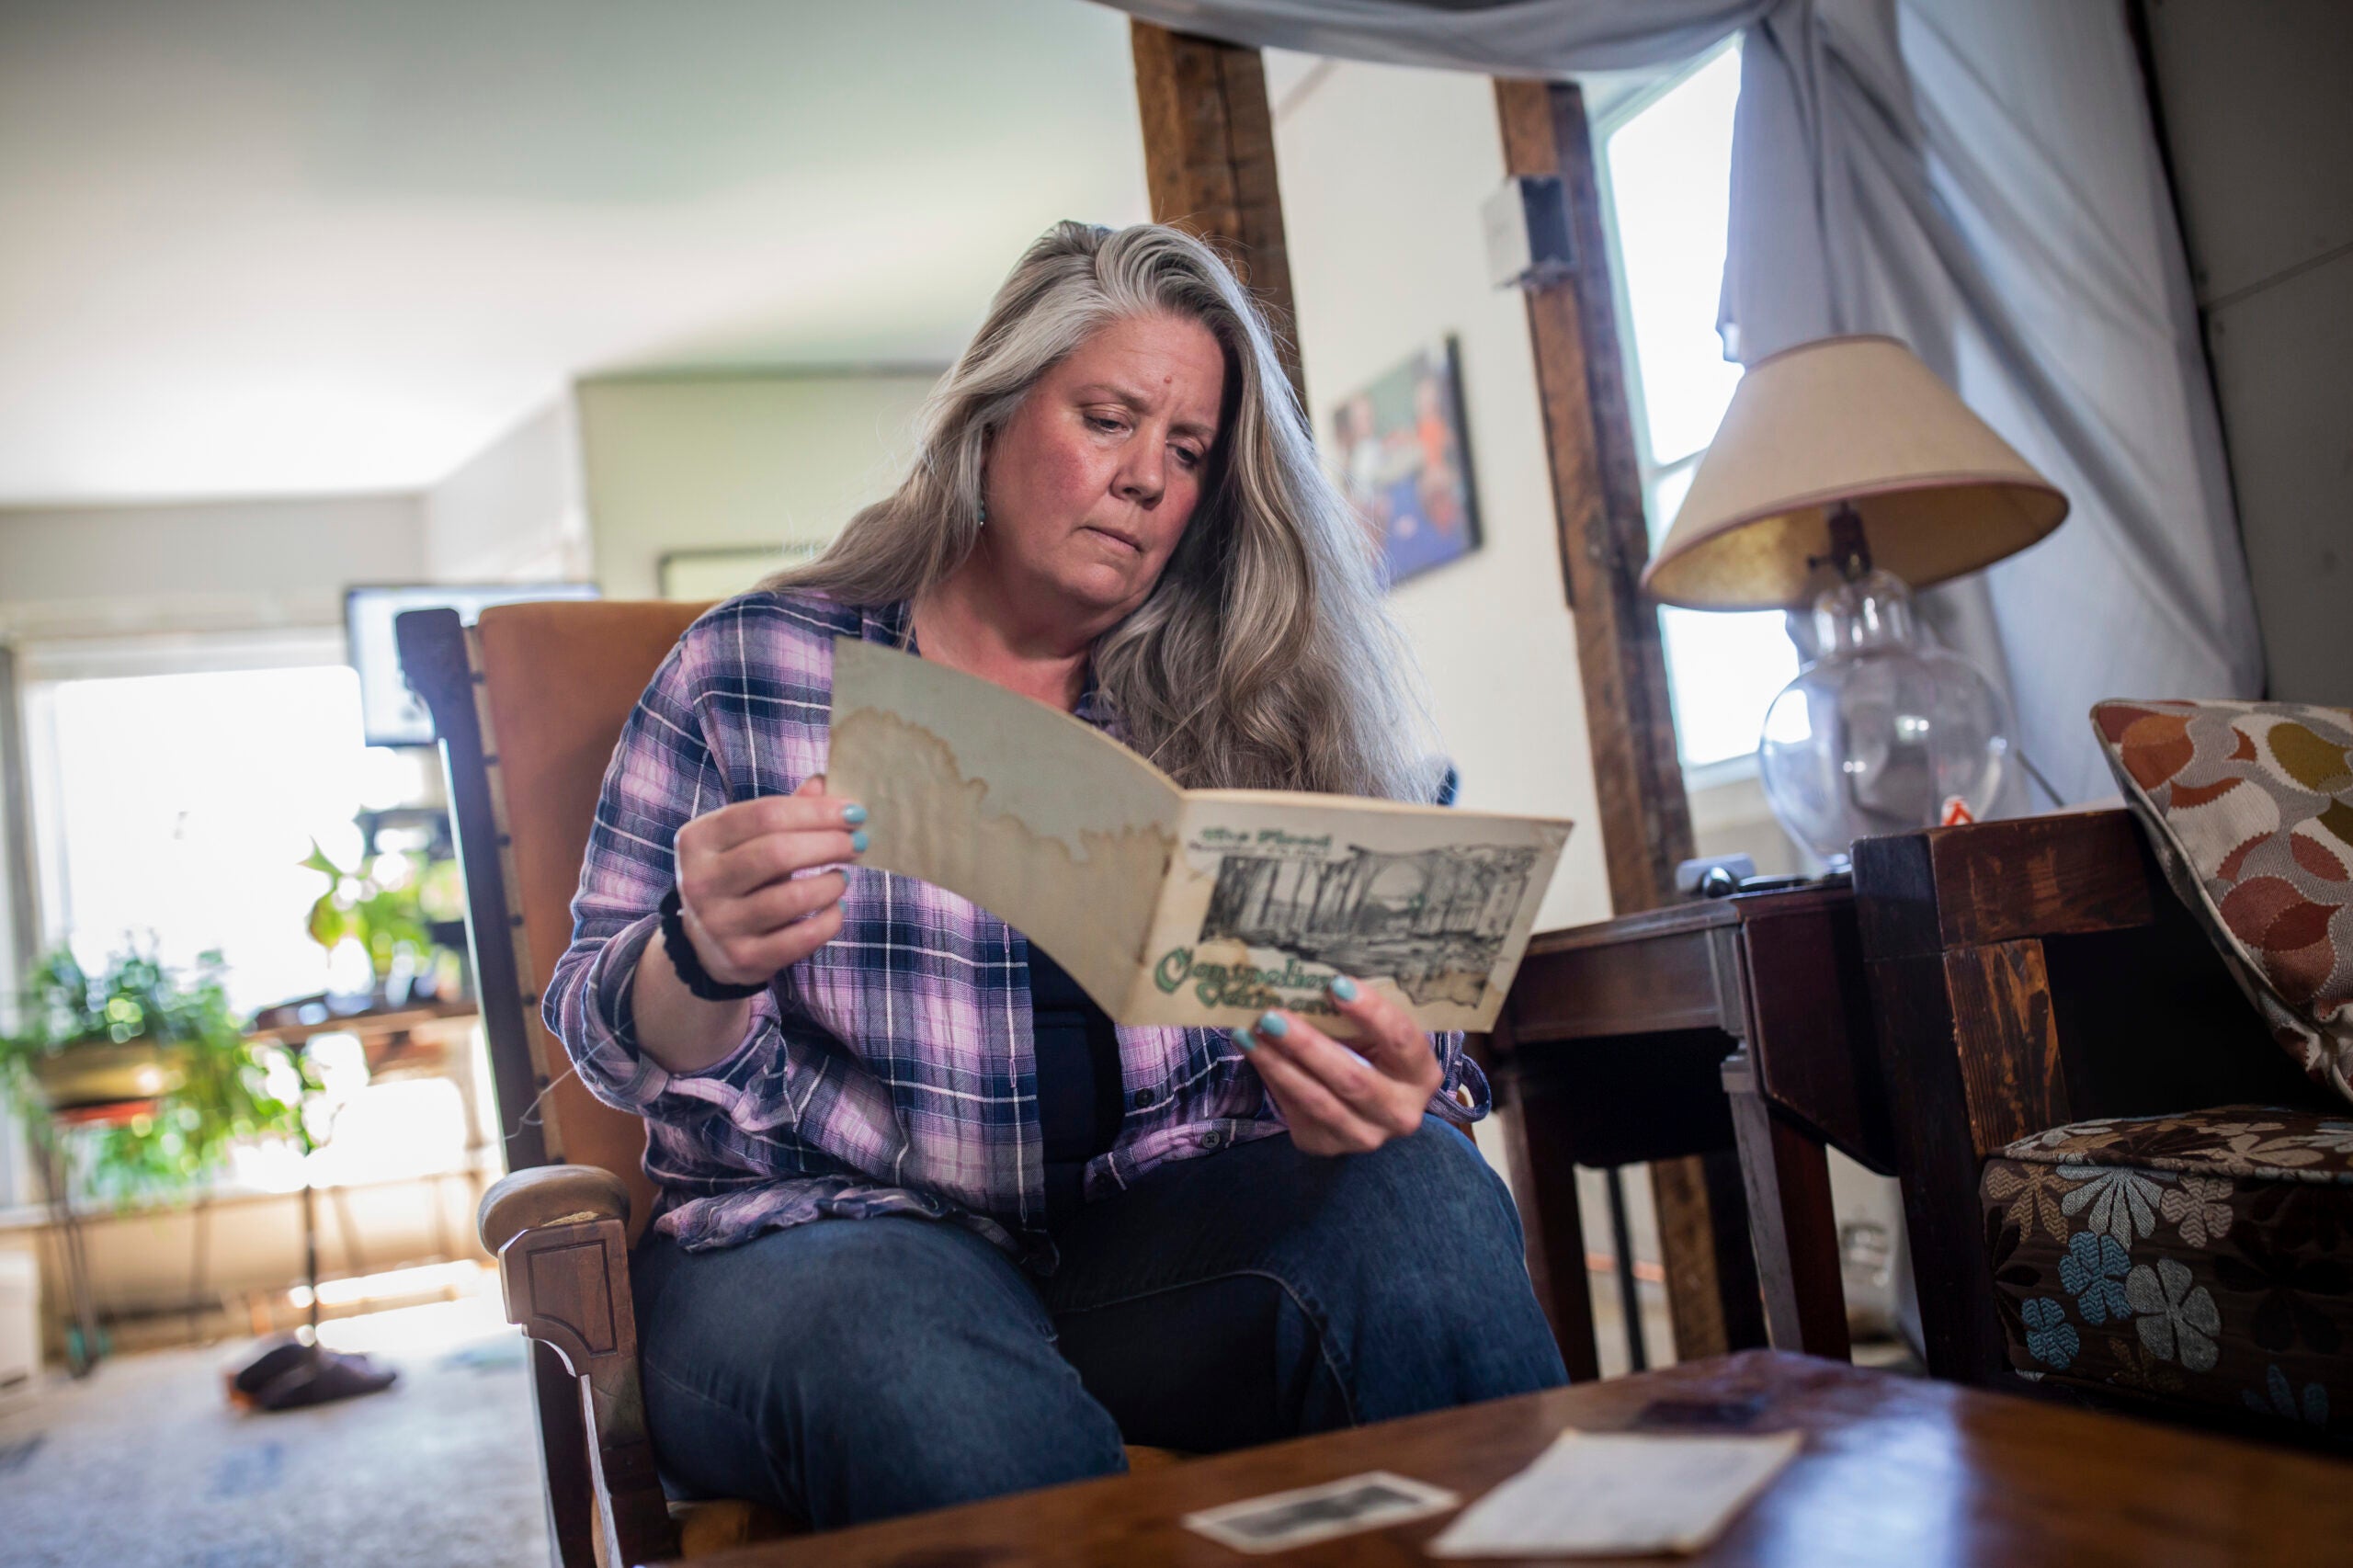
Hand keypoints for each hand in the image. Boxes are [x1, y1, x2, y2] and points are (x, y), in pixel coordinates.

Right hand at [670, 775, 863, 987]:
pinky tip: (837, 907)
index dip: (816, 811)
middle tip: (858, 843)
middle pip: (777, 852)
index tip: (854, 811)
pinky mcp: (742, 958)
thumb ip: (783, 812)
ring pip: (791, 897)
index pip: (765, 814)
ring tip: (843, 877)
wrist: (706, 945)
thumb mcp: (746, 840)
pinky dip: (829, 920)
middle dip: (829, 844)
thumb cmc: (738, 877)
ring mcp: (718, 924)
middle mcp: (700, 881)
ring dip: (831, 883)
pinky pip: (800, 938)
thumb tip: (823, 782)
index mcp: (699, 840)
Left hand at [1235, 978, 1442, 1155]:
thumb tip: (1307, 980)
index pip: (1401, 1040)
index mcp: (1421, 1074)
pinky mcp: (1327, 1144)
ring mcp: (1364, 1136)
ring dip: (1279, 1064)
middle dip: (1308, 1045)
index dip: (1370, 1012)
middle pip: (1353, 1078)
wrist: (1368, 1106)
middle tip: (1273, 1015)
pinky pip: (1296, 1110)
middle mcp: (1400, 1112)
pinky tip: (1254, 1051)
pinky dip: (1272, 1077)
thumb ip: (1354, 1015)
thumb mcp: (1377, 1036)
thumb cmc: (1373, 1053)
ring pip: (1318, 1100)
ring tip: (1250, 1033)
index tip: (1335, 984)